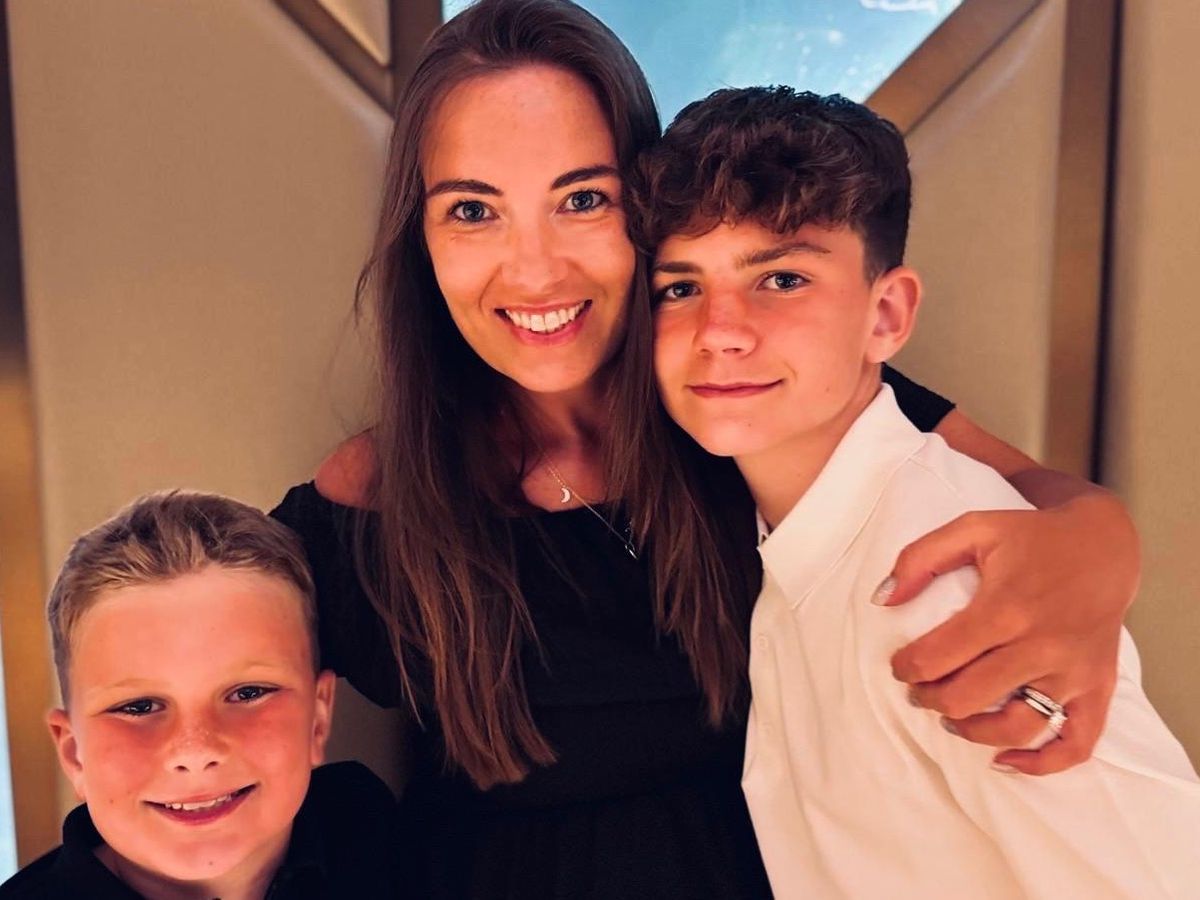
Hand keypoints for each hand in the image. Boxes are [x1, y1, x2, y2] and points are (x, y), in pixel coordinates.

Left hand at [876, 490, 1138, 773]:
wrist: (1105, 545)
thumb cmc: (1031, 537)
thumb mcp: (972, 528)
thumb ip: (920, 558)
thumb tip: (882, 599)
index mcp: (1005, 607)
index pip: (940, 656)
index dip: (908, 667)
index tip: (900, 666)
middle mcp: (1041, 645)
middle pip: (969, 697)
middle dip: (930, 699)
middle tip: (919, 691)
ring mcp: (1073, 672)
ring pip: (1017, 728)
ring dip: (973, 731)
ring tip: (951, 719)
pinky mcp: (1098, 687)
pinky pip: (1078, 742)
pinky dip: (1042, 763)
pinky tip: (1005, 760)